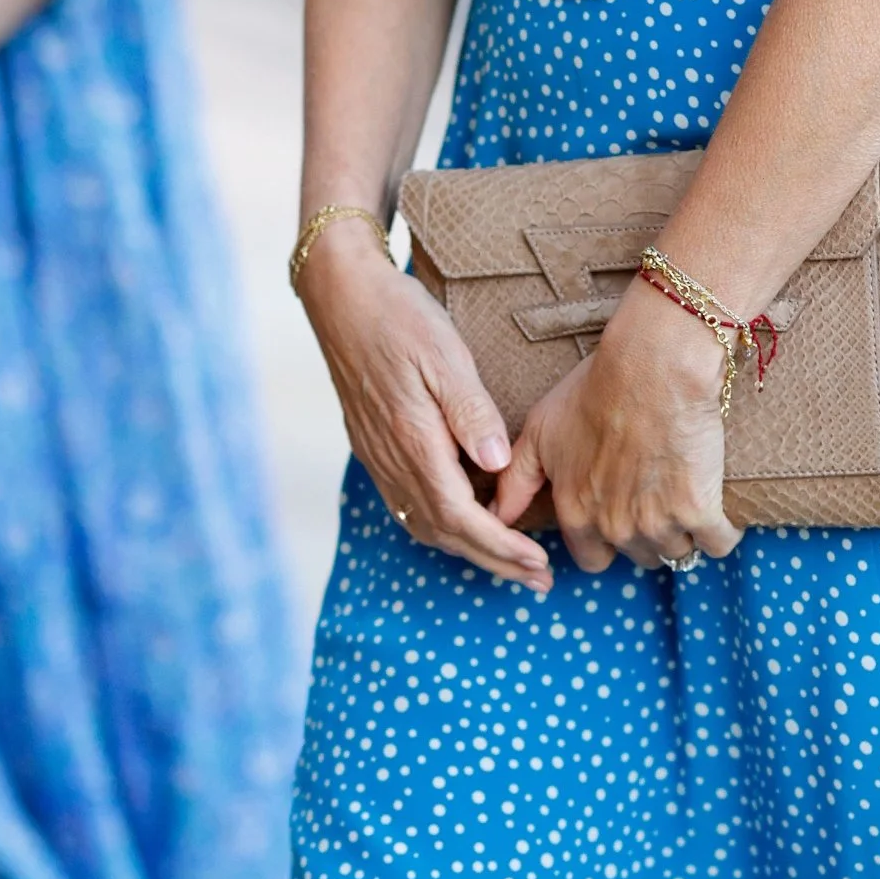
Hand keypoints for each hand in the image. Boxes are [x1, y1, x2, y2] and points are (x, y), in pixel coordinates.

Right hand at [298, 218, 551, 593]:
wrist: (341, 298)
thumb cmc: (399, 318)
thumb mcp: (445, 355)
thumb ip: (471, 413)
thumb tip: (498, 466)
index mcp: (413, 441)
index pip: (461, 516)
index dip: (501, 546)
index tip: (538, 562)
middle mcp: (392, 459)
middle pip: (445, 532)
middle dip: (493, 561)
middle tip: (538, 580)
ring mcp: (379, 457)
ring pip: (424, 524)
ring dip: (468, 549)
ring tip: (511, 562)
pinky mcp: (374, 448)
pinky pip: (408, 504)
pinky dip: (443, 525)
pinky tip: (468, 522)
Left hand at [494, 279, 741, 573]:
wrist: (653, 366)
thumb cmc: (595, 389)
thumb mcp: (540, 431)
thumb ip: (517, 480)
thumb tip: (494, 517)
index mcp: (577, 512)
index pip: (592, 560)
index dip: (605, 540)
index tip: (620, 514)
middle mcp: (615, 527)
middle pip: (639, 558)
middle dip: (646, 535)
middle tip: (657, 497)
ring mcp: (659, 523)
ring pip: (678, 553)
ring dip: (684, 532)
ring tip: (686, 495)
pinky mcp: (700, 512)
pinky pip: (718, 543)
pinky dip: (722, 530)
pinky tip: (717, 507)